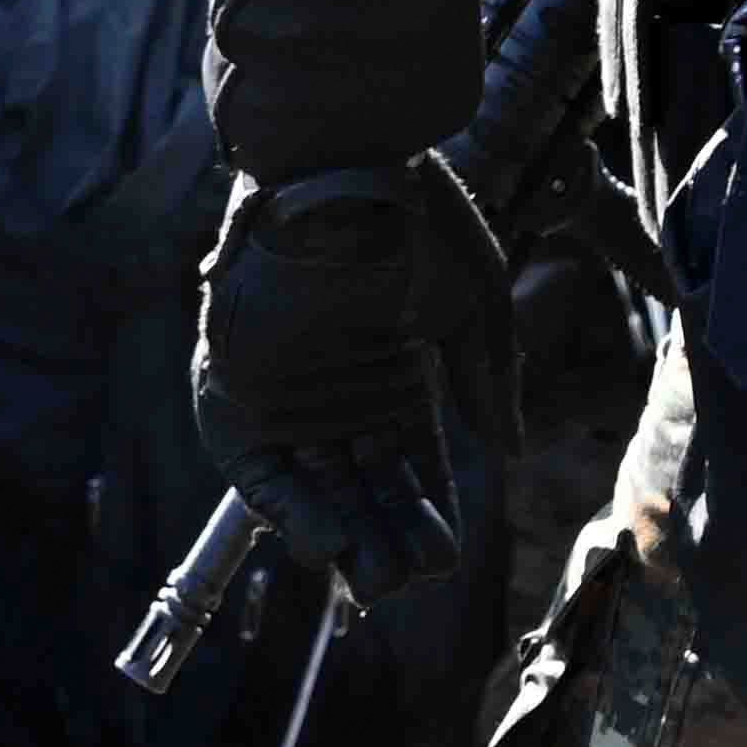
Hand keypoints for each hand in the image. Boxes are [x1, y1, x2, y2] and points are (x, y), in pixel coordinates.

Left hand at [193, 158, 497, 600]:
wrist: (342, 163)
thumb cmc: (417, 218)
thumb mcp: (474, 301)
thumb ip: (486, 377)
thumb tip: (507, 453)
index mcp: (396, 369)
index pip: (415, 462)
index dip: (431, 508)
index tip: (446, 551)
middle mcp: (341, 389)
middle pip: (366, 486)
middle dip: (389, 536)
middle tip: (409, 579)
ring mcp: (290, 391)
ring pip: (317, 488)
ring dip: (344, 536)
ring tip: (375, 583)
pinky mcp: (239, 388)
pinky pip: (259, 470)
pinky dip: (289, 508)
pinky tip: (326, 544)